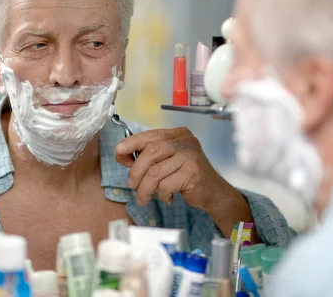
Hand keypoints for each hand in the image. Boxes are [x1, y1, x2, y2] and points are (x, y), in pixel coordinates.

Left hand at [115, 127, 229, 209]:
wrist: (213, 193)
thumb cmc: (186, 176)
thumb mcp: (166, 162)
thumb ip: (146, 157)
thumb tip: (121, 154)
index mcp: (178, 134)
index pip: (151, 135)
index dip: (132, 142)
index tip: (118, 151)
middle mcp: (185, 141)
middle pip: (150, 152)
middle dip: (136, 171)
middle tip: (132, 185)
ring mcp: (191, 156)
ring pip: (155, 171)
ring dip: (145, 188)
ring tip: (144, 197)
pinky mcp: (193, 172)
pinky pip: (165, 185)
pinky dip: (161, 195)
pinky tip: (167, 197)